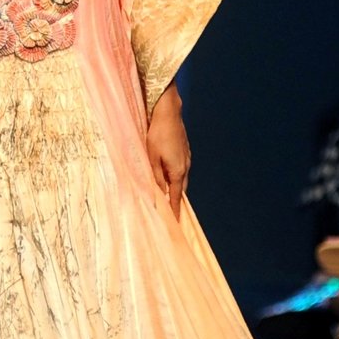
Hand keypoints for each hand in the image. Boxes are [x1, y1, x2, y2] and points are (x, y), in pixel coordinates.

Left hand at [146, 82, 190, 219]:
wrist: (168, 113)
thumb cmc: (157, 135)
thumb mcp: (151, 158)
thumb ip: (156, 178)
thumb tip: (159, 194)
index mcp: (178, 172)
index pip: (175, 198)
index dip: (174, 212)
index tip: (175, 225)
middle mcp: (185, 167)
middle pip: (180, 191)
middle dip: (175, 203)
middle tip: (170, 215)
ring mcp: (186, 159)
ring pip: (180, 180)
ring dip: (174, 190)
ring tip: (167, 199)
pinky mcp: (184, 152)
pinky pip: (180, 170)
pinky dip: (175, 178)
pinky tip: (167, 178)